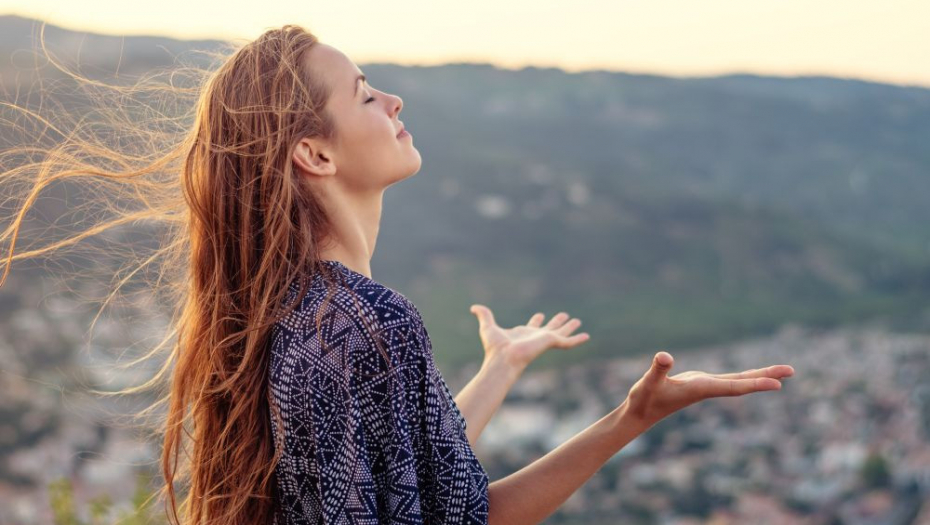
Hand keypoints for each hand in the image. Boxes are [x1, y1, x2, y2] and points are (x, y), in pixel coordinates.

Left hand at [470, 304, 590, 371]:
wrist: (503, 359)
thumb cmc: (495, 347)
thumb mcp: (488, 326)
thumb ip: (484, 315)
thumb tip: (473, 307)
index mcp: (523, 334)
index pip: (532, 326)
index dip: (536, 320)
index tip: (540, 315)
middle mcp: (535, 337)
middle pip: (549, 328)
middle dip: (556, 322)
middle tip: (565, 316)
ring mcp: (544, 340)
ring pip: (560, 333)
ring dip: (569, 328)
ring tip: (578, 321)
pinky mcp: (550, 343)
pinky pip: (567, 342)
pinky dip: (577, 339)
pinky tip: (586, 336)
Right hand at [623, 351, 794, 427]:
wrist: (640, 415)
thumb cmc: (644, 399)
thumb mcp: (648, 383)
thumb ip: (657, 370)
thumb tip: (664, 356)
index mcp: (700, 389)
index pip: (733, 387)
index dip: (755, 384)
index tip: (778, 384)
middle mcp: (708, 389)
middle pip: (743, 383)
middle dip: (767, 377)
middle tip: (792, 370)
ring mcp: (707, 387)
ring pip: (739, 381)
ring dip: (761, 375)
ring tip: (783, 371)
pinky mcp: (702, 384)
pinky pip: (731, 380)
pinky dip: (746, 376)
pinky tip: (755, 374)